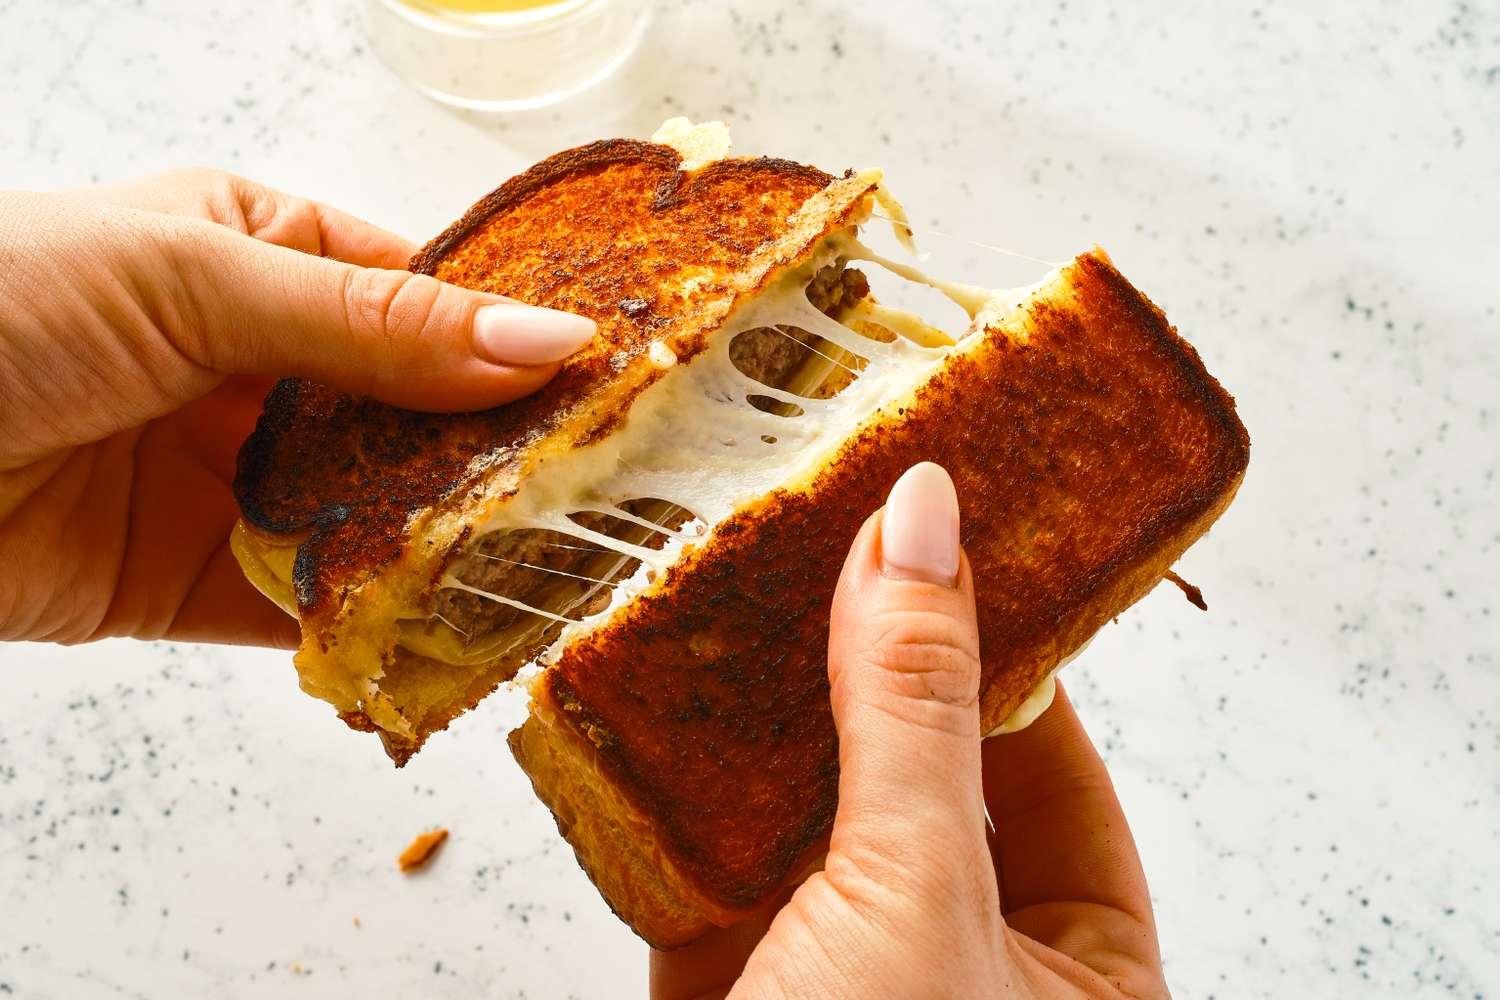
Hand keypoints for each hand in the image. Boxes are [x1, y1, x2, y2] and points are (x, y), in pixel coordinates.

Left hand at [0, 170, 594, 646]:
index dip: (510, 338)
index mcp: (255, 254)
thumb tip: (542, 344)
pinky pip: (303, 607)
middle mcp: (251, 363)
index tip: (608, 380)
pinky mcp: (189, 580)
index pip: (419, 295)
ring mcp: (225, 474)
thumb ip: (373, 323)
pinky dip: (366, 628)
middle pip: (408, 415)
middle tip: (596, 492)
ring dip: (439, 548)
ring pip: (369, 516)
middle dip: (490, 456)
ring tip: (540, 572)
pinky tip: (437, 638)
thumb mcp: (192, 278)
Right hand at [651, 463, 1167, 998]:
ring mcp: (841, 966)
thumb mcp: (917, 891)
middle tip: (845, 539)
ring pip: (814, 812)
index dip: (1015, 666)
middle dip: (876, 670)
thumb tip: (921, 525)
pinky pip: (713, 855)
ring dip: (772, 712)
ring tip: (754, 577)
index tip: (962, 555)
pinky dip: (684, 776)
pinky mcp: (725, 969)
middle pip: (927, 780)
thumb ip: (914, 707)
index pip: (1065, 787)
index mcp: (1073, 981)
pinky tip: (667, 680)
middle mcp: (959, 964)